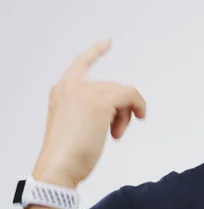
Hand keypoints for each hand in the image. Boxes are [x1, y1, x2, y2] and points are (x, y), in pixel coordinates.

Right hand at [32, 39, 146, 187]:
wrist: (59, 166)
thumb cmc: (66, 154)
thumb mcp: (74, 125)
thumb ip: (88, 110)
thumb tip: (117, 109)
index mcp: (62, 91)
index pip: (80, 64)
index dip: (95, 52)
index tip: (108, 42)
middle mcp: (71, 86)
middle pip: (111, 87)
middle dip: (118, 109)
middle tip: (115, 132)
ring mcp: (86, 92)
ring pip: (122, 93)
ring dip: (125, 114)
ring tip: (115, 134)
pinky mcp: (100, 102)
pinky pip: (131, 95)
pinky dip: (139, 105)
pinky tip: (139, 117)